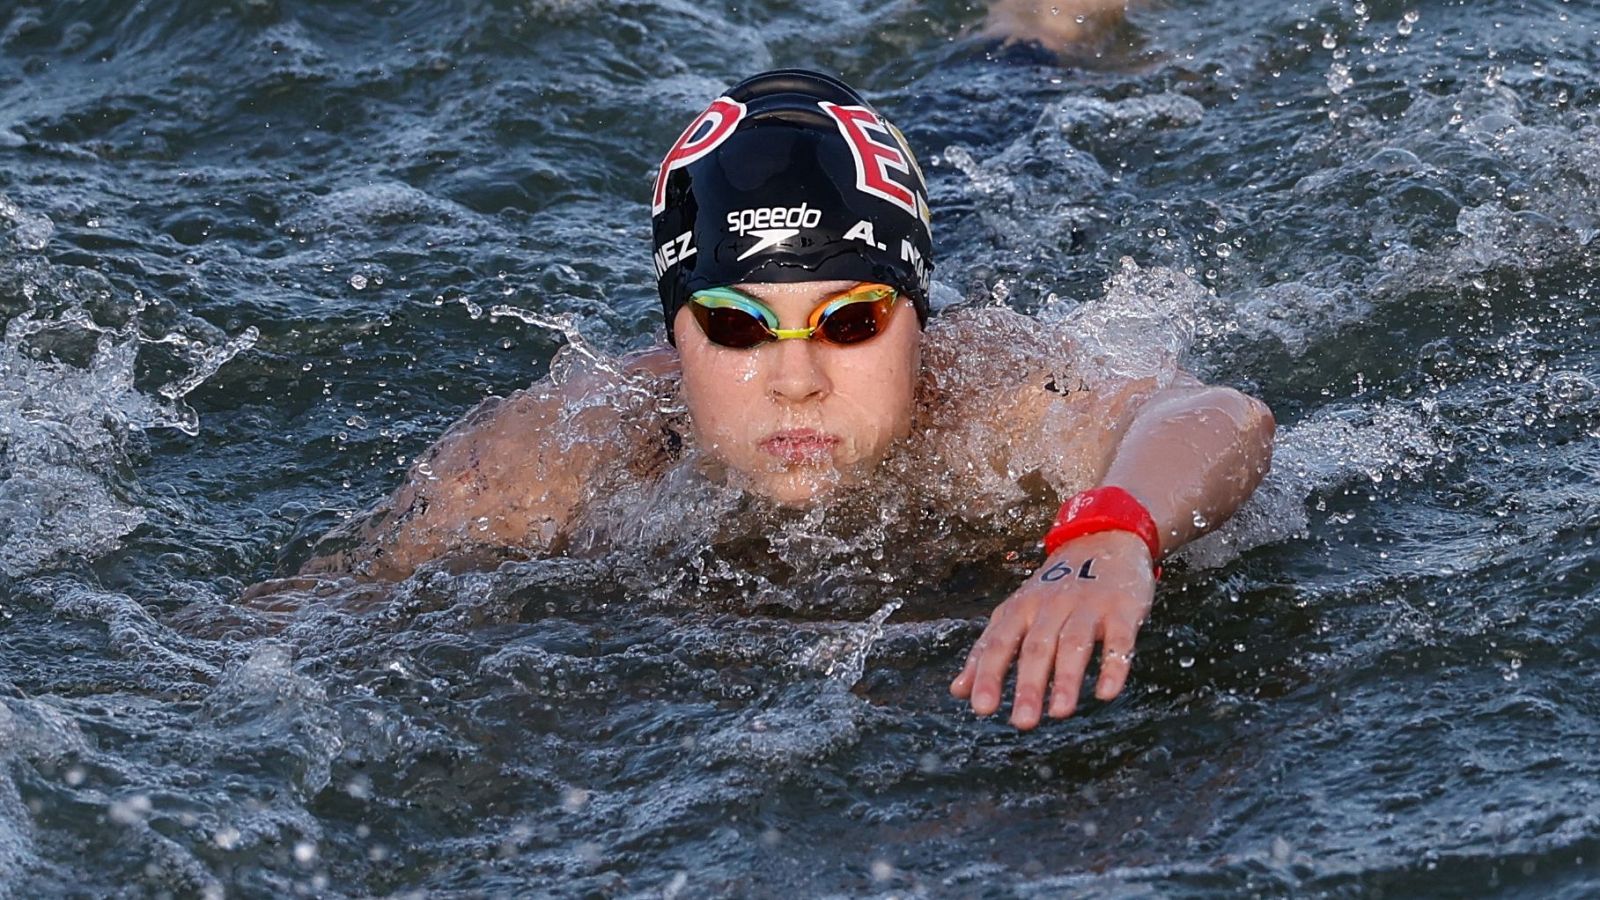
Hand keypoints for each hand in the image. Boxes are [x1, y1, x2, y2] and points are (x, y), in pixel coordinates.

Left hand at [950, 529, 1155, 729]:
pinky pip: (1118, 640)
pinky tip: (1106, 693)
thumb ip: (988, 651)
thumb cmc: (1054, 588)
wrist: (1104, 538)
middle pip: (1036, 647)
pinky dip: (1113, 666)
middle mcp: (1051, 606)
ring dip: (1066, 679)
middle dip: (1028, 686)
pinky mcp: (1122, 609)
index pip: (999, 644)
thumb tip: (958, 691)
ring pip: (1074, 643)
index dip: (989, 676)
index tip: (981, 708)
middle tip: (1022, 722)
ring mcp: (1087, 606)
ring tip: (1059, 713)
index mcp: (1020, 608)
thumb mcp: (1017, 612)